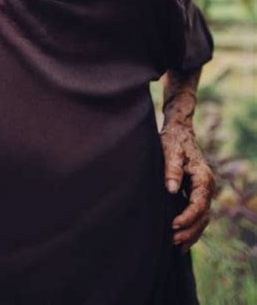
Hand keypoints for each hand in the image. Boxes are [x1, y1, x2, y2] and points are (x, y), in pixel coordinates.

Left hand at [160, 121, 215, 253]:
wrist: (179, 132)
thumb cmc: (173, 141)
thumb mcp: (170, 151)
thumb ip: (171, 169)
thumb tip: (171, 189)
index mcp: (203, 177)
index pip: (199, 204)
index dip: (187, 217)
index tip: (173, 225)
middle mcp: (207, 187)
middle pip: (203, 216)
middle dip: (190, 230)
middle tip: (172, 240)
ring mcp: (204, 192)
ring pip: (203, 218)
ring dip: (191, 232)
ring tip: (176, 245)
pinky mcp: (197, 194)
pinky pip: (198, 215)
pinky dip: (191, 227)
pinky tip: (180, 239)